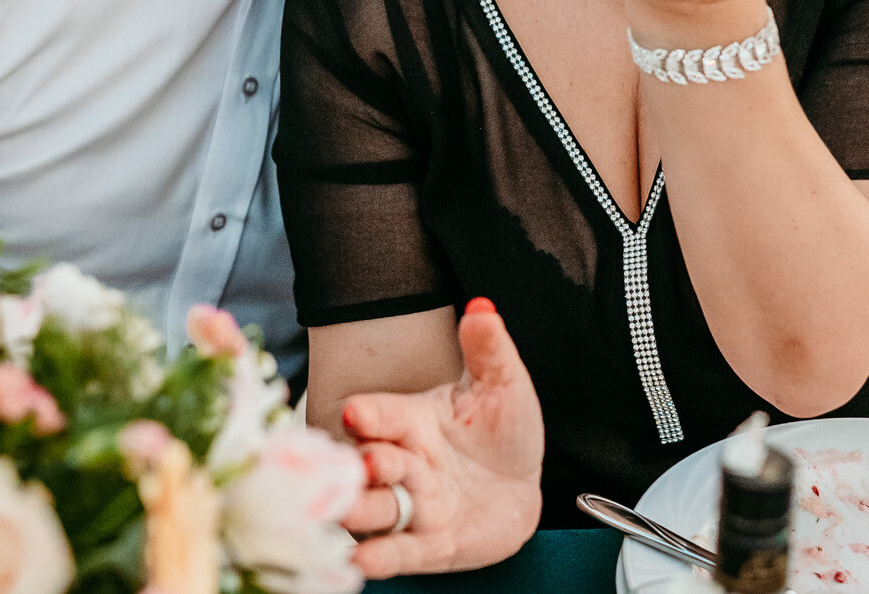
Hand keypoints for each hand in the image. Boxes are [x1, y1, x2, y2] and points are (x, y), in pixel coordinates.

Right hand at [338, 298, 543, 577]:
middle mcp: (404, 463)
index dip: (368, 415)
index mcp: (412, 421)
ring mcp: (413, 506)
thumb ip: (489, 349)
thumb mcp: (503, 385)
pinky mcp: (427, 545)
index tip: (357, 413)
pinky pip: (400, 552)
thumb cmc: (502, 431)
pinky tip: (362, 560)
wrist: (520, 487)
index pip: (381, 415)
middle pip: (370, 463)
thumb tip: (483, 308)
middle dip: (364, 465)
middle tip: (367, 465)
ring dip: (361, 510)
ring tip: (348, 512)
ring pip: (377, 508)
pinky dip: (381, 557)